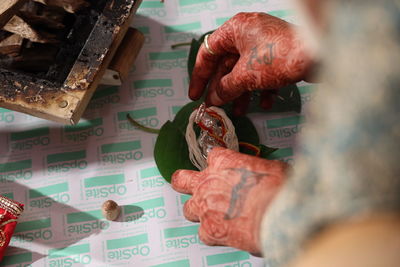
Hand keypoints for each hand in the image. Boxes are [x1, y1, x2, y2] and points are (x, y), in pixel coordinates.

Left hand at [171, 147, 288, 253]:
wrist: (277, 214)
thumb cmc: (278, 189)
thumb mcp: (272, 167)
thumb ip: (260, 170)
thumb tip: (267, 175)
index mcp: (223, 162)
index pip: (212, 156)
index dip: (218, 164)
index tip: (223, 169)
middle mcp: (208, 182)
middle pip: (182, 179)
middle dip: (185, 183)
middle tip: (191, 187)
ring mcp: (205, 206)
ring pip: (188, 209)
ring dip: (198, 212)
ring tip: (212, 216)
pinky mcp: (209, 229)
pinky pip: (203, 233)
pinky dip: (213, 235)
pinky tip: (225, 234)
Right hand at [189, 12, 311, 114]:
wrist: (320, 54)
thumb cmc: (279, 57)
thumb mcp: (246, 76)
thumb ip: (225, 88)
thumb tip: (213, 99)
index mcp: (235, 30)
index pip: (208, 52)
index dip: (199, 76)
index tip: (195, 95)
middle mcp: (248, 33)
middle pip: (226, 64)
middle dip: (222, 88)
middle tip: (216, 107)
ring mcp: (264, 44)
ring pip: (244, 70)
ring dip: (240, 92)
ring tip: (238, 112)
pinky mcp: (278, 55)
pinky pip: (262, 72)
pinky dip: (260, 88)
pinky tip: (264, 104)